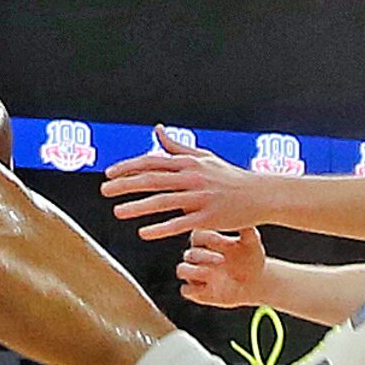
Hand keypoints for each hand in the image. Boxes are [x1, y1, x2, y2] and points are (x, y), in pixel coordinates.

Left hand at [102, 125, 265, 239]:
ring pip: (164, 201)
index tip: (108, 173)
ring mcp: (200, 197)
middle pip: (154, 179)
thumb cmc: (229, 176)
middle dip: (126, 184)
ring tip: (117, 212)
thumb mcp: (203, 157)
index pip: (153, 162)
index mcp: (189, 163)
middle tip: (104, 190)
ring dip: (138, 206)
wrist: (260, 195)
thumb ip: (177, 147)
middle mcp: (193, 177)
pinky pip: (180, 223)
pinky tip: (144, 233)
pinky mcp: (208, 217)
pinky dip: (161, 228)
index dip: (129, 167)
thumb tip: (157, 131)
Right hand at [177, 225, 266, 308]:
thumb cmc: (251, 258)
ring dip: (194, 272)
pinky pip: (186, 290)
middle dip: (205, 257)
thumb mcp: (252, 244)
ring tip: (211, 274)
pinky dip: (194, 289)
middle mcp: (197, 255)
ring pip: (182, 270)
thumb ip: (247, 231)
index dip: (209, 238)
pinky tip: (209, 287)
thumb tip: (245, 219)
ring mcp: (194, 273)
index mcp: (207, 240)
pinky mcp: (195, 291)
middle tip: (223, 260)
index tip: (225, 242)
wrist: (255, 281)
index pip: (198, 235)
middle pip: (190, 253)